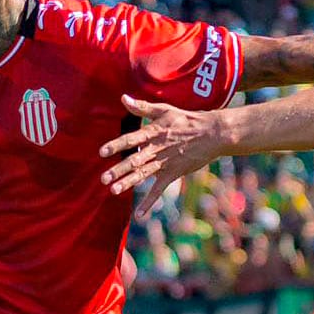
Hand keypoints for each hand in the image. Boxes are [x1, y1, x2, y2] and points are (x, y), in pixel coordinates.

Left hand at [100, 96, 227, 213]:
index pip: (131, 139)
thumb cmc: (187, 120)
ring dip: (128, 183)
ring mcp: (164, 163)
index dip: (116, 145)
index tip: (102, 152)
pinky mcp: (172, 174)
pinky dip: (149, 202)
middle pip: (134, 160)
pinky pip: (159, 190)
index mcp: (153, 133)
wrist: (212, 134)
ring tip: (113, 191)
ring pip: (143, 174)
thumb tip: (123, 98)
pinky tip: (139, 215)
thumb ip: (142, 107)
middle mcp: (156, 149)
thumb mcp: (165, 110)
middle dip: (118, 170)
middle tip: (103, 178)